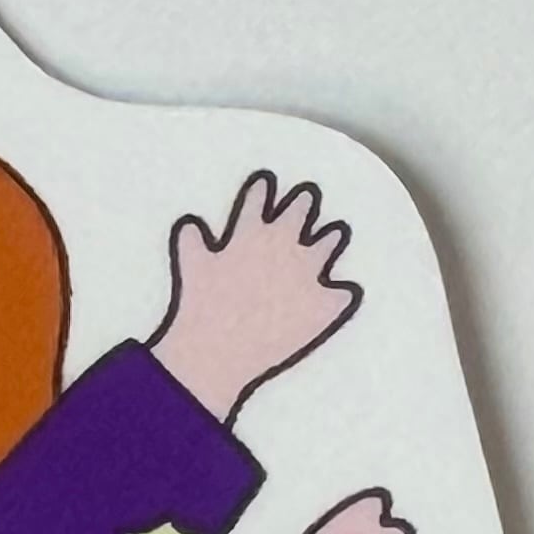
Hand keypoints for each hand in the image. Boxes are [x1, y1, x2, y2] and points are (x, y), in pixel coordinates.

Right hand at [147, 173, 359, 420]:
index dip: (262, 188)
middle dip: (303, 202)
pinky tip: (344, 294)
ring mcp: (309, 271)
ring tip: (334, 234)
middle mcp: (285, 243)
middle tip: (307, 195)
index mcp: (251, 231)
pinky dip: (341, 294)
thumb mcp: (190, 268)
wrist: (221, 351)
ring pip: (330, 241)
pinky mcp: (324, 304)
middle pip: (301, 209)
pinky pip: (343, 293)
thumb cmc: (201, 307)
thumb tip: (190, 224)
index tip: (266, 182)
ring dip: (331, 237)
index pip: (259, 197)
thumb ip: (192, 242)